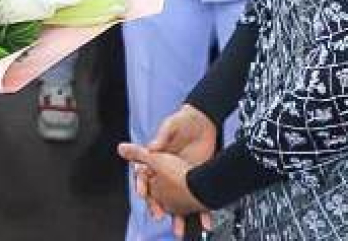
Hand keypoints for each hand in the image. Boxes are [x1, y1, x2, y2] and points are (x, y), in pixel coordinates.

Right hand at [132, 106, 216, 226]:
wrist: (205, 122)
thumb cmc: (183, 121)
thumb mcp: (170, 127)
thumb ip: (160, 138)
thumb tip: (149, 147)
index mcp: (157, 157)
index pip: (144, 174)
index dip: (142, 185)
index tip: (142, 193)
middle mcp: (167, 169)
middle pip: (158, 192)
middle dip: (156, 205)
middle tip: (157, 214)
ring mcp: (182, 175)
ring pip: (176, 199)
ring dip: (177, 215)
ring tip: (179, 227)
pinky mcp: (196, 178)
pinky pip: (196, 196)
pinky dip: (200, 211)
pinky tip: (203, 220)